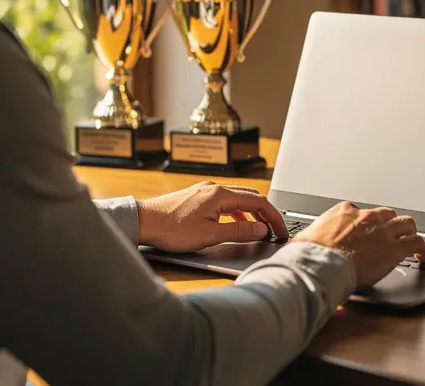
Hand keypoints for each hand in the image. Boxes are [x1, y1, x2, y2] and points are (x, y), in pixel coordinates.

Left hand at [137, 181, 288, 252]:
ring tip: (260, 229)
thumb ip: (238, 232)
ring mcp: (205, 191)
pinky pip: (226, 202)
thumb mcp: (209, 235)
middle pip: (251, 197)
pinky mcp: (197, 197)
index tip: (282, 232)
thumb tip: (261, 229)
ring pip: (238, 199)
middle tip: (276, 231)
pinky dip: (237, 213)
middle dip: (266, 214)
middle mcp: (214, 188)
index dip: (273, 218)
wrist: (142, 221)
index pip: (258, 202)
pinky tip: (235, 225)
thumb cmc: (171, 229)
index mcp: (220, 195)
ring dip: (252, 213)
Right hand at [293, 202, 424, 287]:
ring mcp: (382, 231)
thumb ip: (309, 238)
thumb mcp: (304, 239)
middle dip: (390, 224)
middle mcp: (366, 217)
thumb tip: (299, 246)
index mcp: (344, 212)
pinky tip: (424, 257)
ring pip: (407, 223)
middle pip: (386, 214)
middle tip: (390, 236)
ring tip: (411, 242)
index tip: (364, 233)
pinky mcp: (394, 248)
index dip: (365, 224)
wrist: (319, 264)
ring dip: (409, 232)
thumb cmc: (308, 255)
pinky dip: (424, 248)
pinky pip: (418, 242)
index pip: (360, 212)